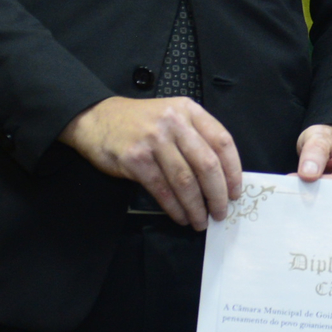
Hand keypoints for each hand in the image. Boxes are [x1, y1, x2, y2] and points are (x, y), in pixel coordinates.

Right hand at [59, 96, 241, 229]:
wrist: (95, 119)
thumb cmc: (140, 122)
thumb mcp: (172, 117)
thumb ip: (196, 137)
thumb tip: (221, 179)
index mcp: (189, 110)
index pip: (222, 141)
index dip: (233, 171)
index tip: (236, 192)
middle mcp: (174, 122)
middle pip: (207, 164)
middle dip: (218, 194)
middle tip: (221, 212)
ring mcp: (154, 140)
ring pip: (185, 181)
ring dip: (196, 207)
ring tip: (201, 221)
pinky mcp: (135, 159)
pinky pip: (162, 190)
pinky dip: (175, 208)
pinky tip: (181, 217)